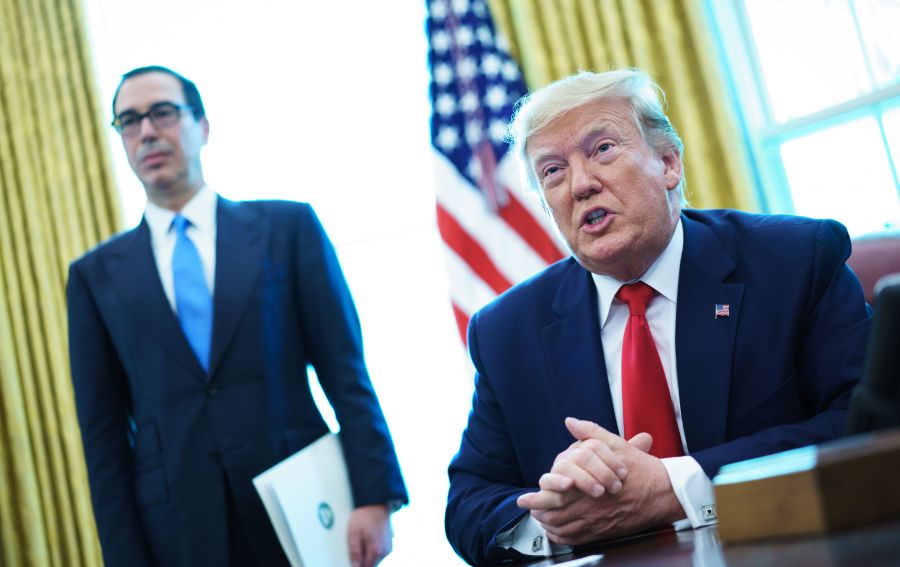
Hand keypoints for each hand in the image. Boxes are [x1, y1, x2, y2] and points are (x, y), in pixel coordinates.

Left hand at [347, 504, 392, 566]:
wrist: (376, 502)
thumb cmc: (364, 515)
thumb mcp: (354, 532)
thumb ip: (355, 551)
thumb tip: (355, 565)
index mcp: (376, 551)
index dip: (357, 565)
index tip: (352, 560)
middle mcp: (385, 551)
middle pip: (371, 564)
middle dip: (362, 560)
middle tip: (356, 547)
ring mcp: (389, 546)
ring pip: (376, 558)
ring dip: (368, 554)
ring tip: (361, 541)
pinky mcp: (389, 541)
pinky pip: (380, 551)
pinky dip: (373, 549)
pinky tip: (368, 538)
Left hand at [517, 418, 682, 545]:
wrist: (665, 492)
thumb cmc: (641, 469)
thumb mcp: (615, 444)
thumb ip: (591, 433)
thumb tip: (571, 422)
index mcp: (591, 485)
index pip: (556, 495)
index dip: (537, 498)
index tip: (524, 498)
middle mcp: (592, 507)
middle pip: (557, 515)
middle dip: (538, 513)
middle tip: (528, 509)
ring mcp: (599, 522)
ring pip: (566, 529)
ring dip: (549, 525)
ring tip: (539, 519)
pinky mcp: (606, 532)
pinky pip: (579, 539)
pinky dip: (565, 537)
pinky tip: (558, 532)